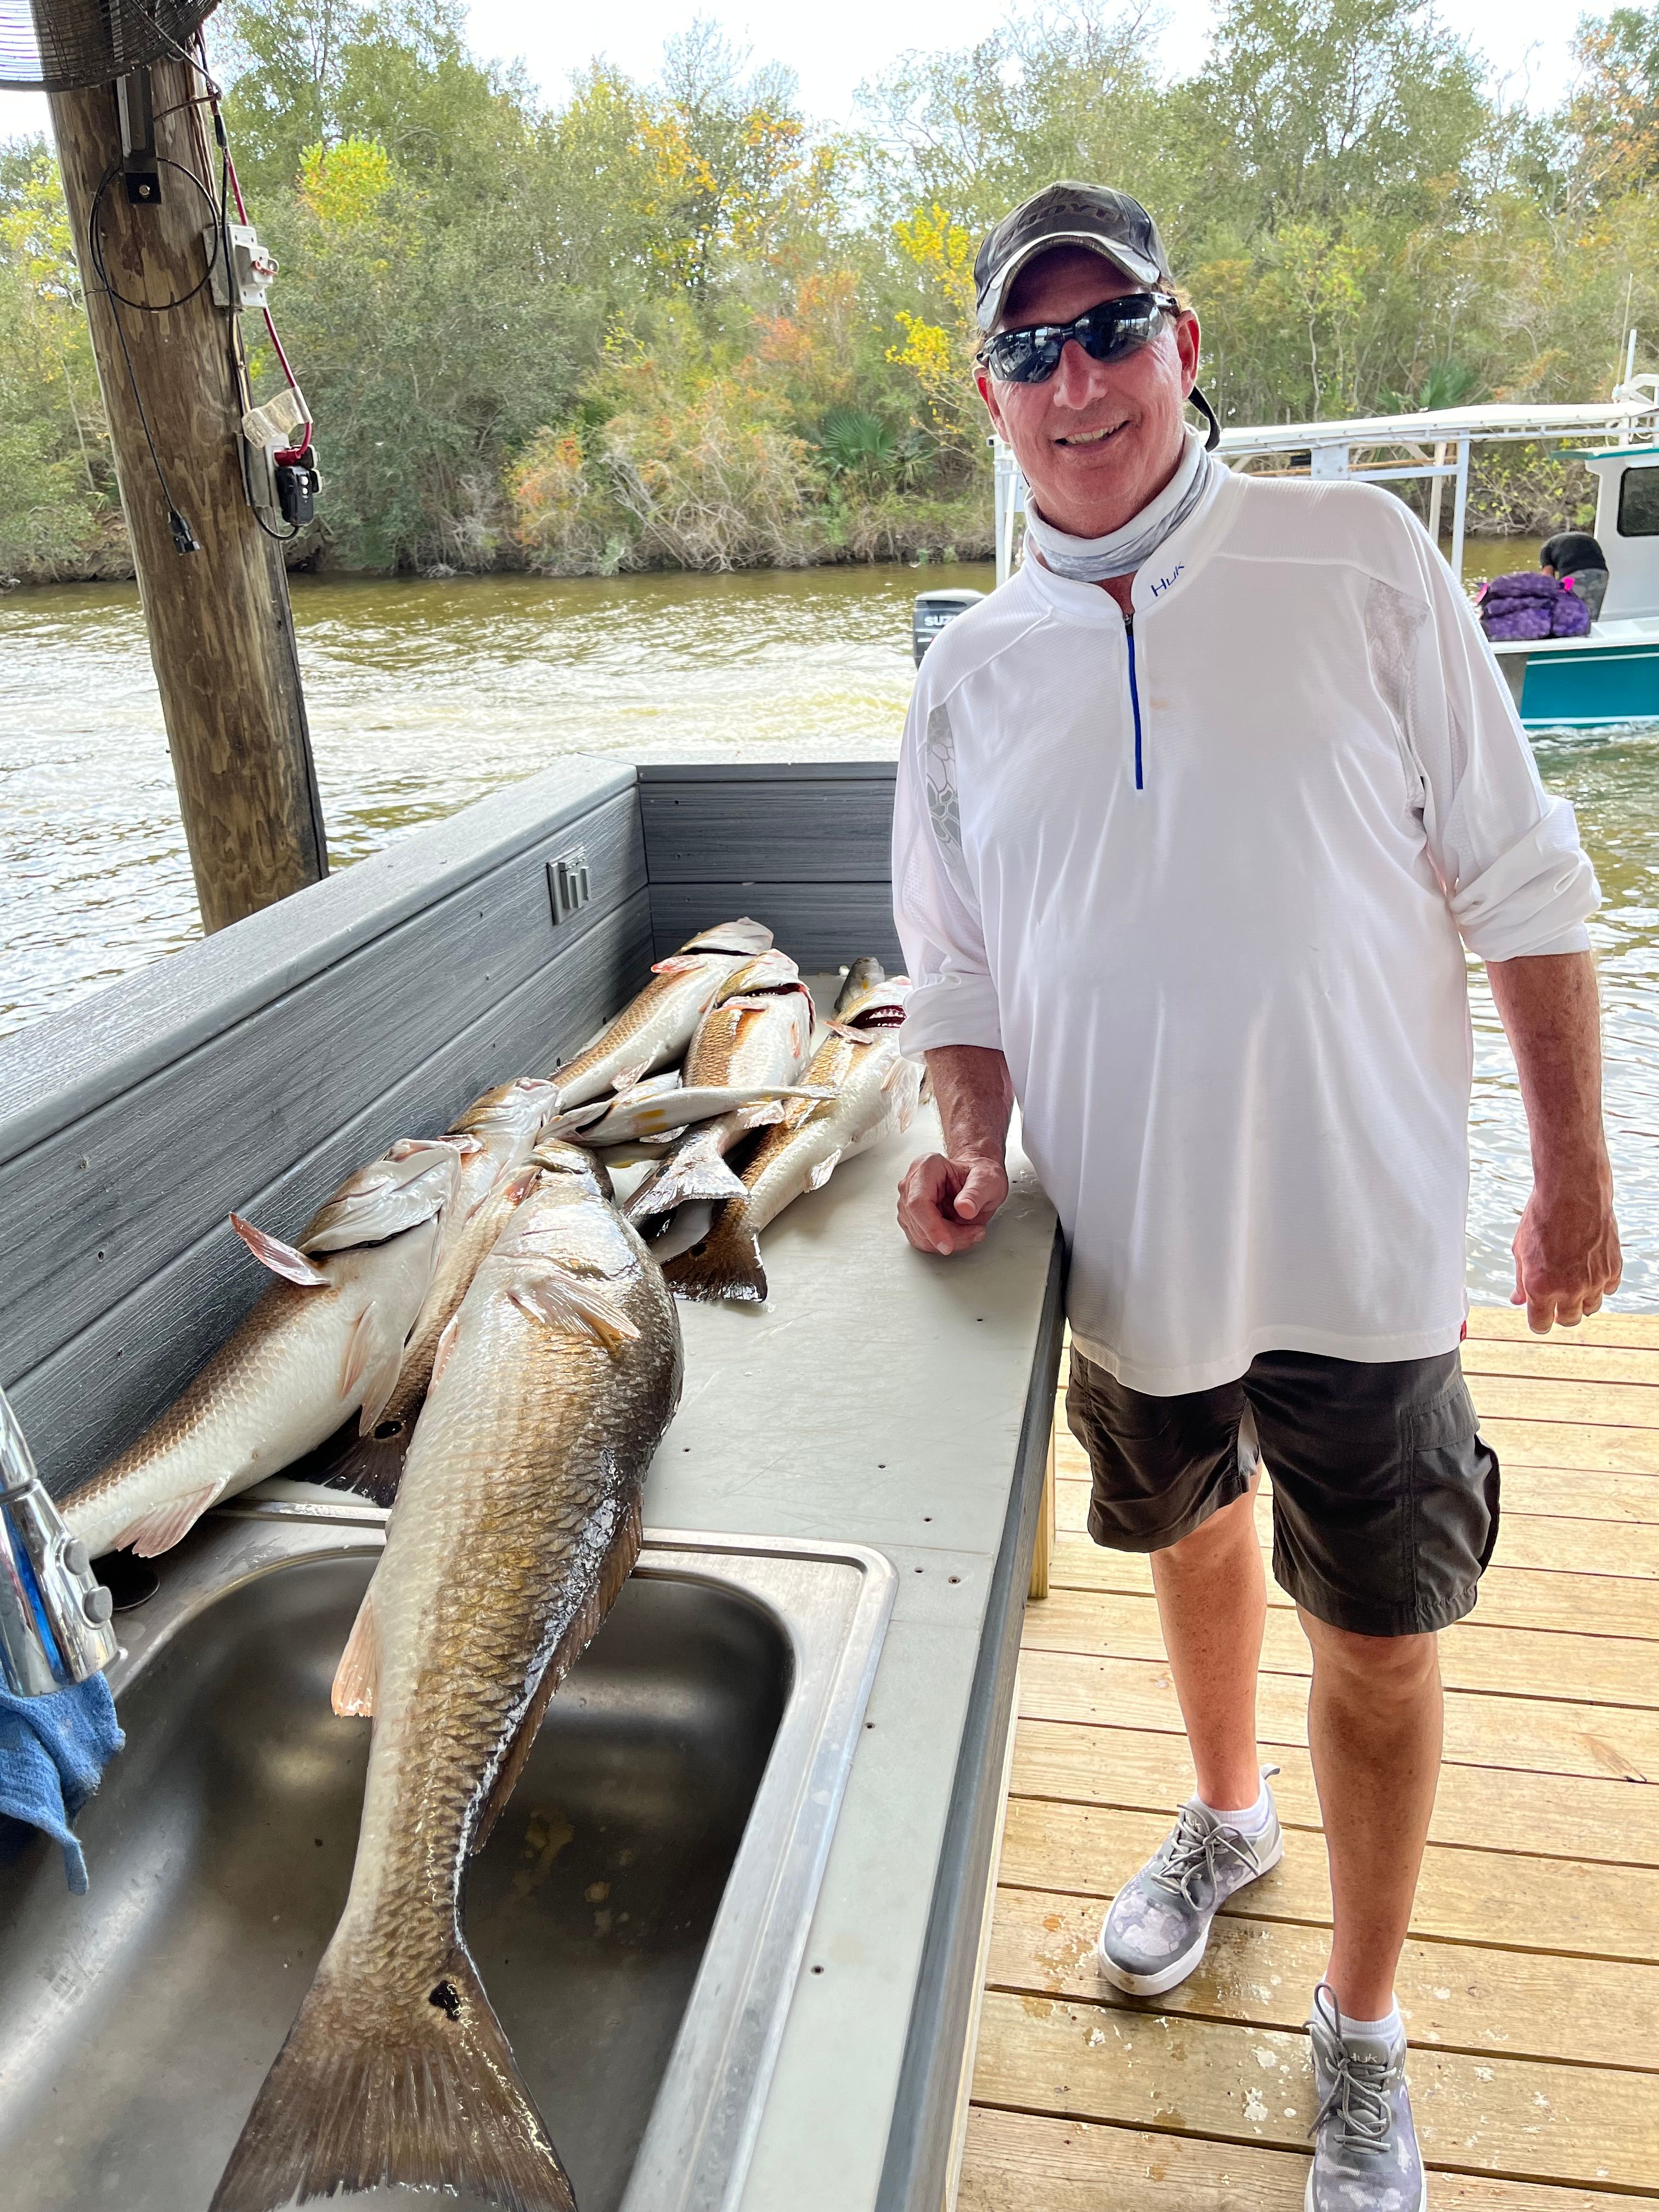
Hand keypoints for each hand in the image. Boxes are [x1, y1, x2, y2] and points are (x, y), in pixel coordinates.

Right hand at [898, 1151, 1009, 1256]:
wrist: (978, 1179)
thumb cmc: (980, 1174)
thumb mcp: (988, 1180)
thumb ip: (976, 1193)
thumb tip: (964, 1208)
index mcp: (927, 1167)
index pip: (919, 1202)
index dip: (931, 1227)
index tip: (947, 1245)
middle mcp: (913, 1184)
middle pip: (919, 1222)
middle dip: (949, 1236)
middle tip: (975, 1232)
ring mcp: (909, 1202)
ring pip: (920, 1235)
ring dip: (949, 1240)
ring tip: (971, 1230)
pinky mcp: (912, 1219)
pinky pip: (922, 1240)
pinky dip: (943, 1243)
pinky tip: (960, 1234)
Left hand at [1511, 1167, 1621, 1329]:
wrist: (1571, 1193)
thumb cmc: (1543, 1217)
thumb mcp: (1521, 1250)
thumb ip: (1521, 1280)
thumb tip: (1518, 1300)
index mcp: (1541, 1287)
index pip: (1541, 1325)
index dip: (1538, 1321)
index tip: (1539, 1316)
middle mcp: (1569, 1289)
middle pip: (1568, 1321)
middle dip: (1559, 1313)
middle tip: (1555, 1298)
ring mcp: (1594, 1280)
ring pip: (1590, 1308)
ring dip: (1580, 1301)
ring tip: (1572, 1281)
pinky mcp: (1613, 1269)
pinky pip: (1608, 1289)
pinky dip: (1599, 1285)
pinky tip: (1589, 1269)